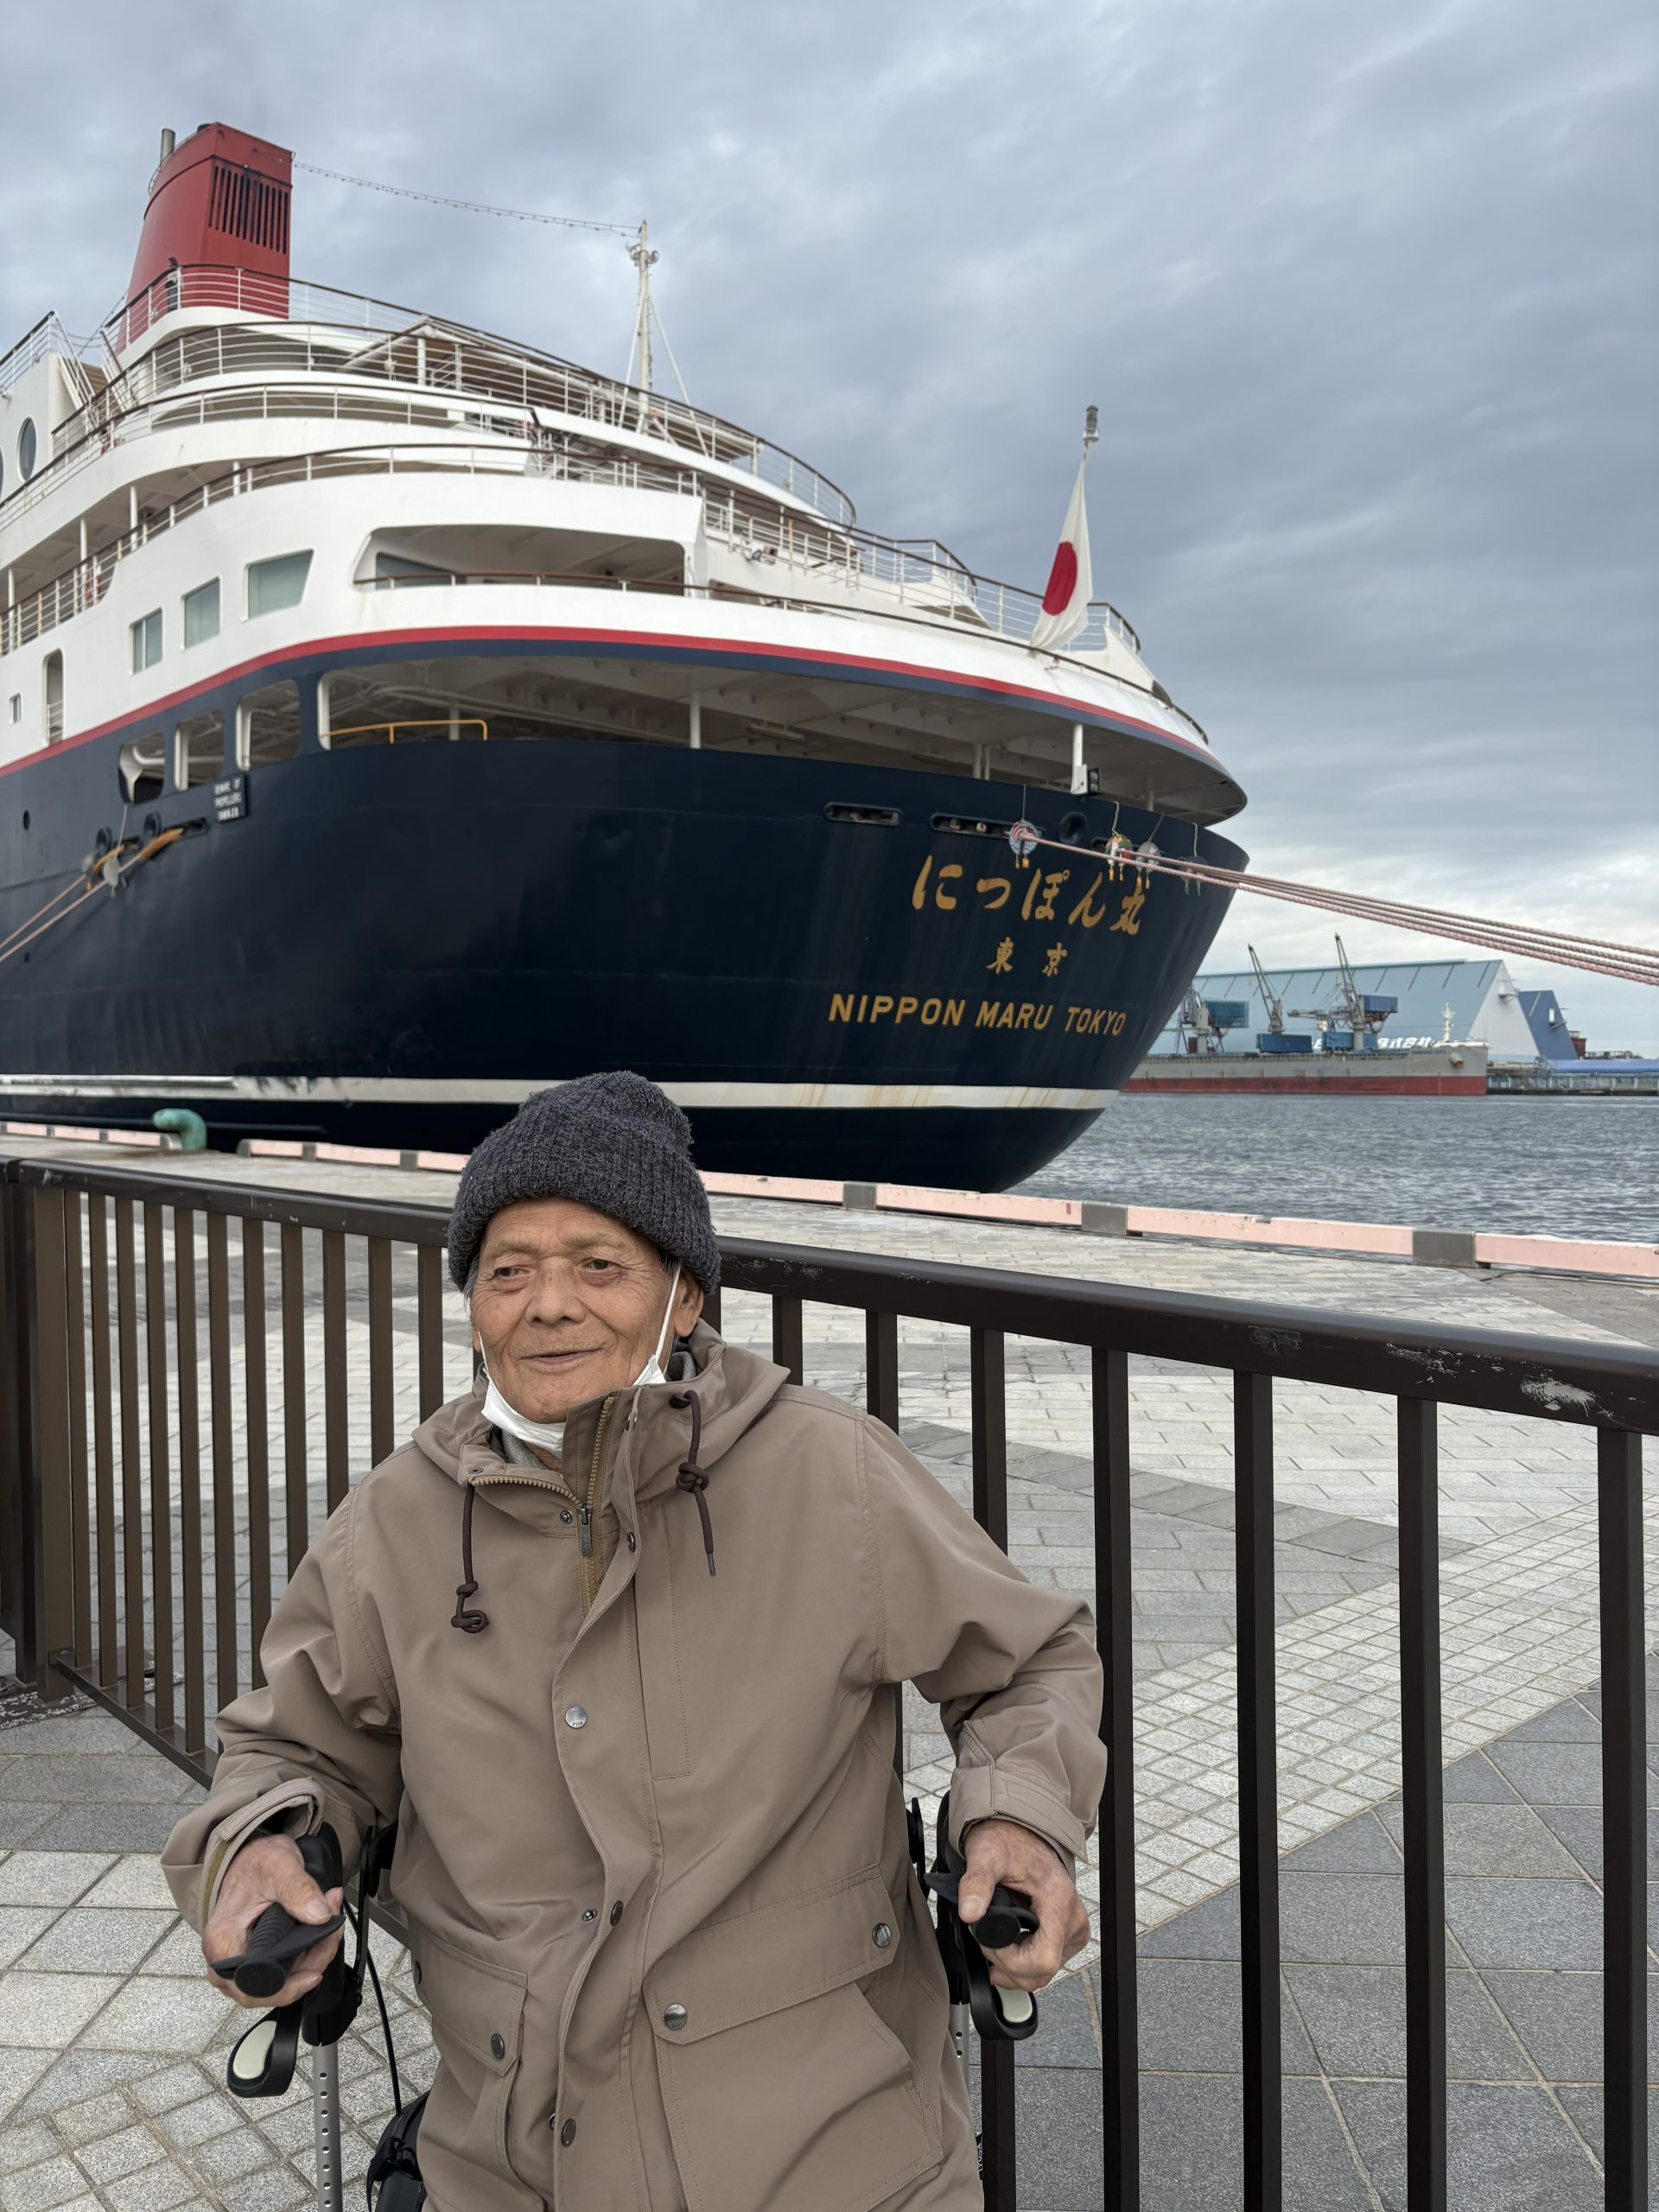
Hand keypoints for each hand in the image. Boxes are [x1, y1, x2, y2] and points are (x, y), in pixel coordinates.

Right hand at [202, 1834, 343, 2010]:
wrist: (247, 1858)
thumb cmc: (255, 1864)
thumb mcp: (279, 1866)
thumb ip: (299, 1889)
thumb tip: (320, 1916)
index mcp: (223, 1940)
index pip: (250, 1986)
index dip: (285, 1987)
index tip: (313, 1971)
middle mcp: (224, 1960)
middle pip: (268, 1989)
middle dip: (307, 1967)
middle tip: (329, 1935)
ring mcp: (238, 1964)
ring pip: (278, 1984)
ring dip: (310, 1961)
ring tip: (326, 1928)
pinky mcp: (253, 1961)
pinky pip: (281, 1973)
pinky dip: (304, 1958)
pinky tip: (318, 1936)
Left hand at [957, 1818, 1089, 1992]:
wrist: (1020, 1834)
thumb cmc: (1007, 1841)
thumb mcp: (986, 1856)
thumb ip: (977, 1884)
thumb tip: (969, 1914)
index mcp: (1058, 1898)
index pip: (1044, 1958)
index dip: (1012, 1960)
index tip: (990, 1942)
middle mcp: (1072, 1917)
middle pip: (1043, 1971)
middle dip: (1008, 1965)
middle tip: (986, 1940)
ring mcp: (1072, 1928)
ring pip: (1045, 1972)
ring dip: (1014, 1967)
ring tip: (994, 1941)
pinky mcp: (1067, 1934)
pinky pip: (1047, 1964)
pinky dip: (1023, 1963)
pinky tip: (1007, 1946)